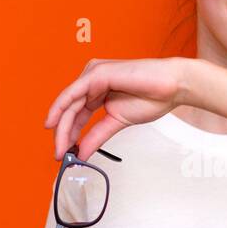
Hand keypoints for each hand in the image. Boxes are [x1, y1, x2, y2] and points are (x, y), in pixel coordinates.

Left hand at [44, 57, 189, 159]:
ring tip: (60, 146)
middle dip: (62, 134)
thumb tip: (82, 152)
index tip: (64, 153)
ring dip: (62, 127)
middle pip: (70, 110)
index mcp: (97, 91)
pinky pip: (73, 92)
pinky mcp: (97, 73)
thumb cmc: (152, 98)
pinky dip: (61, 109)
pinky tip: (54, 124)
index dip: (68, 134)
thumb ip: (97, 136)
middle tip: (59, 154)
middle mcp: (92, 81)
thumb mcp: (117, 122)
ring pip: (69, 103)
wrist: (172, 87)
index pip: (77, 114)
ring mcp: (94, 75)